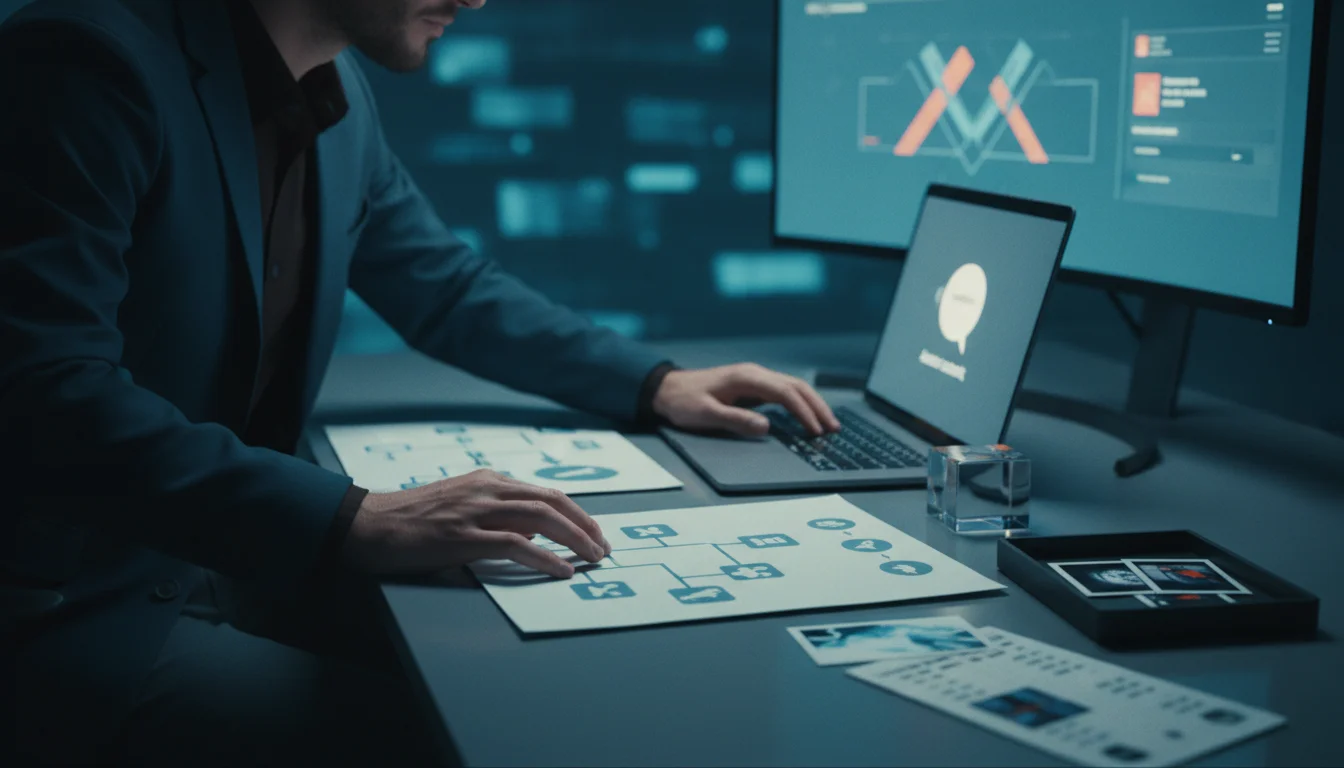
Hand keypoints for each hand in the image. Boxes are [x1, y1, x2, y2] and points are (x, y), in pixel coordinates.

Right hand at [342, 469, 610, 578]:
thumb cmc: (412, 522)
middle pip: (551, 502)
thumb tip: (536, 537)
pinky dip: (545, 558)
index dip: (576, 514)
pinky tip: (562, 570)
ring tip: (592, 558)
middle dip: (585, 525)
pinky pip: (516, 545)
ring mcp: (475, 511)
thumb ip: (497, 516)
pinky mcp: (463, 536)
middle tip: (603, 548)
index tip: (594, 534)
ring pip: (540, 518)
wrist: (367, 525)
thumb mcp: (460, 507)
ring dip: (575, 539)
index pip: (545, 493)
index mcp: (487, 481)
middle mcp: (486, 489)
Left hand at [652, 363, 840, 437]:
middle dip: (817, 407)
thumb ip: (736, 420)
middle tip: (833, 429)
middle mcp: (755, 374)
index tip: (817, 431)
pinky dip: (800, 403)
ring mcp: (755, 378)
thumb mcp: (706, 414)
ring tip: (827, 424)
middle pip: (796, 386)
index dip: (804, 412)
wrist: (668, 389)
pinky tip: (807, 416)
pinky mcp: (752, 386)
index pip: (786, 393)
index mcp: (747, 378)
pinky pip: (783, 392)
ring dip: (812, 404)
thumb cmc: (684, 402)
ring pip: (793, 387)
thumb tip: (766, 426)